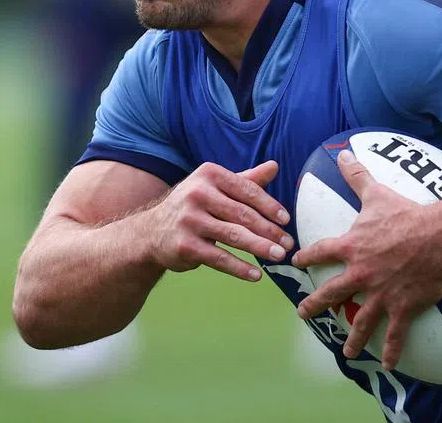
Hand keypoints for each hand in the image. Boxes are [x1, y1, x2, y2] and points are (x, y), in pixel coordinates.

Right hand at [144, 160, 292, 281]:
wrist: (152, 231)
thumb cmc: (194, 206)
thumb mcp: (216, 187)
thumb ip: (246, 179)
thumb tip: (274, 166)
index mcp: (209, 175)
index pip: (247, 190)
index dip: (270, 206)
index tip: (286, 220)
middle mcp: (197, 194)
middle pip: (243, 214)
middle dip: (270, 230)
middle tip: (289, 243)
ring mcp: (190, 220)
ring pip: (234, 236)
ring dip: (261, 248)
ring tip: (279, 256)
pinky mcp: (185, 246)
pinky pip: (219, 258)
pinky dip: (240, 268)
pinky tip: (256, 275)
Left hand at [292, 151, 441, 369]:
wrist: (438, 237)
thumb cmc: (406, 214)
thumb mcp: (377, 193)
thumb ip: (357, 176)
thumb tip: (343, 154)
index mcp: (352, 247)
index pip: (321, 252)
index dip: (306, 256)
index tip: (294, 262)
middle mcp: (360, 274)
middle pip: (332, 293)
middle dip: (315, 304)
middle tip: (303, 313)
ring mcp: (380, 294)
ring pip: (361, 320)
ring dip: (352, 338)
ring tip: (346, 352)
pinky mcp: (402, 307)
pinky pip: (395, 333)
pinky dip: (392, 351)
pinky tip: (389, 365)